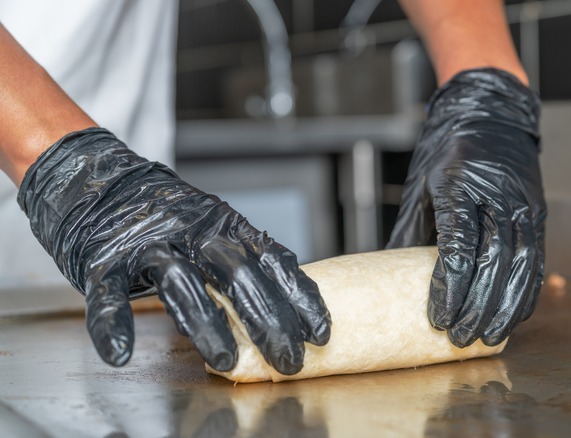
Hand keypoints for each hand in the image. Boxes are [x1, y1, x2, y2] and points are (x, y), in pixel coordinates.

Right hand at [18, 128, 330, 373]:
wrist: (97, 180)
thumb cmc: (163, 214)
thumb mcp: (213, 226)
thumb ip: (245, 253)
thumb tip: (292, 289)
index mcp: (223, 227)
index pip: (272, 261)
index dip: (299, 297)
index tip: (321, 331)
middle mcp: (192, 232)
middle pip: (238, 274)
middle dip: (267, 320)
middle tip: (287, 360)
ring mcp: (147, 245)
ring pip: (182, 283)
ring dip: (206, 324)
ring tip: (225, 360)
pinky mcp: (103, 260)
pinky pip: (107, 295)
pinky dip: (113, 325)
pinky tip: (121, 353)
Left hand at [387, 68, 545, 346]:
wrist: (489, 113)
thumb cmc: (448, 149)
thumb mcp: (421, 185)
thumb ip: (410, 232)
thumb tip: (387, 276)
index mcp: (459, 186)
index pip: (458, 246)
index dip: (449, 287)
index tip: (439, 317)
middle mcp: (495, 195)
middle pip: (491, 262)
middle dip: (476, 306)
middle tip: (461, 336)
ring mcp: (520, 203)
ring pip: (519, 266)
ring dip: (505, 307)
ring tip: (489, 336)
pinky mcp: (536, 212)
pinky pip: (536, 259)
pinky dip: (527, 291)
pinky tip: (516, 314)